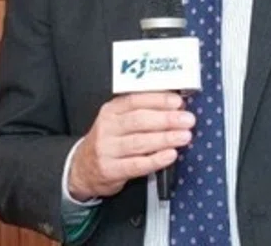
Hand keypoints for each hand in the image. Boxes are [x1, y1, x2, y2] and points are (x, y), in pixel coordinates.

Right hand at [68, 92, 194, 199]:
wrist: (83, 168)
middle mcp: (107, 127)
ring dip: (165, 139)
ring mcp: (107, 149)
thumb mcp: (119, 120)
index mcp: (111, 110)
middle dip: (166, 119)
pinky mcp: (110, 169)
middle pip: (139, 120)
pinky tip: (170, 155)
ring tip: (184, 136)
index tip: (178, 102)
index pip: (135, 100)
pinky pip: (136, 165)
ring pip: (139, 142)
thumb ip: (143, 112)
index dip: (158, 100)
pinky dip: (156, 160)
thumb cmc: (110, 140)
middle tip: (187, 120)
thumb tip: (176, 106)